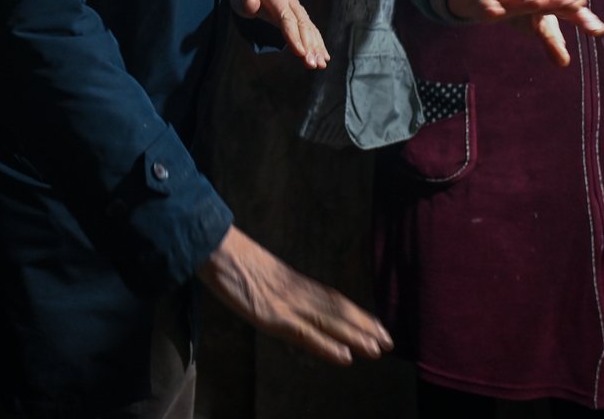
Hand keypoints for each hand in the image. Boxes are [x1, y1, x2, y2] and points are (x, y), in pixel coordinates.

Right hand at [196, 225, 392, 365]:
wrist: (214, 245)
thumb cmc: (229, 259)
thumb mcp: (256, 274)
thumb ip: (272, 287)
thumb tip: (279, 296)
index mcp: (293, 282)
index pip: (331, 298)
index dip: (354, 313)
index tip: (375, 324)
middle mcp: (296, 292)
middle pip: (336, 311)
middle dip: (363, 326)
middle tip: (388, 342)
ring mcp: (286, 304)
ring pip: (329, 322)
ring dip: (355, 337)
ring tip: (378, 349)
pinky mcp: (273, 316)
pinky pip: (305, 334)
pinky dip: (327, 346)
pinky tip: (346, 357)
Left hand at [232, 0, 329, 68]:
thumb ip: (243, 0)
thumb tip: (253, 4)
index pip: (286, 18)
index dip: (294, 36)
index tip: (300, 52)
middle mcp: (291, 1)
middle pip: (302, 24)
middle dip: (309, 45)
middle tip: (312, 64)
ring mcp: (298, 9)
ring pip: (310, 28)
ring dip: (317, 47)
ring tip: (320, 65)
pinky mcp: (301, 16)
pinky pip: (312, 30)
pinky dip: (319, 44)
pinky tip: (324, 57)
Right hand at [446, 0, 603, 66]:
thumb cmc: (518, 7)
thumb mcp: (535, 25)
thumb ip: (552, 42)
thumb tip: (565, 63)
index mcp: (545, 0)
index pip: (567, 10)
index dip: (583, 19)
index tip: (598, 30)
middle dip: (560, 1)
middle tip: (578, 4)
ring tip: (539, 2)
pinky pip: (488, 3)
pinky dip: (491, 7)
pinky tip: (494, 14)